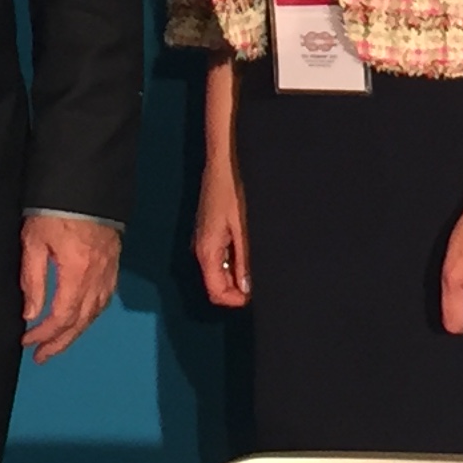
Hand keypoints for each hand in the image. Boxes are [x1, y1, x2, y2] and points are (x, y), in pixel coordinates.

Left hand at [20, 214, 121, 361]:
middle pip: (81, 320)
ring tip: (59, 343)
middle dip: (60, 341)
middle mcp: (98, 277)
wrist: (86, 183)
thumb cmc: (53, 210)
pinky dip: (91, 314)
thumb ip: (33, 280)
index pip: (62, 316)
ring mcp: (110, 270)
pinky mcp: (114, 262)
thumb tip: (32, 314)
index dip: (44, 334)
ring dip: (77, 332)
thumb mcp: (34, 241)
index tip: (27, 342)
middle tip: (41, 357)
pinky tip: (81, 318)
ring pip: (95, 312)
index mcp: (77, 273)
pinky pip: (105, 298)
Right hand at [196, 150, 251, 307]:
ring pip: (219, 272)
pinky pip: (220, 257)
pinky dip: (234, 261)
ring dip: (237, 275)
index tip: (257, 296)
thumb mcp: (243, 227)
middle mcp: (200, 249)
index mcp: (206, 251)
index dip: (236, 300)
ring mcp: (203, 241)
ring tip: (259, 264)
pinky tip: (250, 250)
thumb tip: (247, 288)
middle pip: (216, 284)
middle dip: (238, 289)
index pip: (215, 292)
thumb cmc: (232, 190)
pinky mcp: (209, 232)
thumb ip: (244, 259)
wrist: (221, 162)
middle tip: (262, 280)